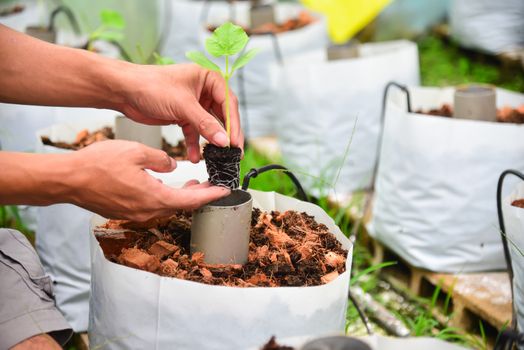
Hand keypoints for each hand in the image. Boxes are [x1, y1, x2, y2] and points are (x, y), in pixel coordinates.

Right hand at [69, 140, 229, 220]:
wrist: (69, 180)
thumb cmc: (99, 165)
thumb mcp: (137, 152)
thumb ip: (161, 159)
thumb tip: (172, 166)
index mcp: (154, 197)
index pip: (192, 201)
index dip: (211, 195)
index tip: (225, 192)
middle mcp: (147, 211)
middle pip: (181, 206)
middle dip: (198, 196)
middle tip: (211, 185)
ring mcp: (136, 214)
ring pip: (167, 206)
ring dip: (181, 196)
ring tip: (192, 183)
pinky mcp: (126, 212)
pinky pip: (152, 206)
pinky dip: (165, 196)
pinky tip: (165, 185)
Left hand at [115, 63, 243, 162]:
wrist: (124, 91)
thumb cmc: (151, 85)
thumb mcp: (183, 105)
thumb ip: (205, 124)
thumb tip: (223, 140)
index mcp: (208, 78)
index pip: (229, 103)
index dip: (233, 124)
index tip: (235, 142)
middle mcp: (203, 90)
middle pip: (222, 115)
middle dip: (224, 135)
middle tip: (232, 152)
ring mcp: (194, 103)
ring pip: (208, 126)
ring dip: (210, 141)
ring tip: (216, 158)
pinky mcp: (183, 115)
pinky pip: (194, 131)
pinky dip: (194, 144)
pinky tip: (195, 156)